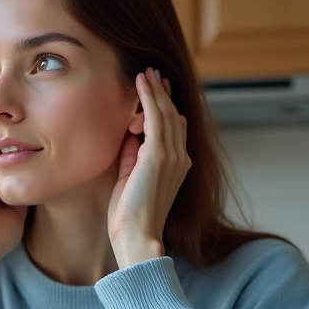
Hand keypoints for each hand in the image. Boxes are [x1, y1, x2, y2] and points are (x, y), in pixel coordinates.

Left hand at [107, 68, 190, 268]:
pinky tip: (141, 84)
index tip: (157, 88)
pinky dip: (149, 98)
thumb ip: (133, 156)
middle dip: (162, 93)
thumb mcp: (130, 179)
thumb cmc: (129, 216)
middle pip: (173, 116)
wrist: (137, 236)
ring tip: (145, 72)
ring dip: (155, 90)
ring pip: (166, 113)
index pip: (174, 128)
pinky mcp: (158, 156)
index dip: (166, 106)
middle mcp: (180, 158)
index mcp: (176, 166)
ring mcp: (172, 156)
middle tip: (152, 72)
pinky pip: (156, 118)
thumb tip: (129, 134)